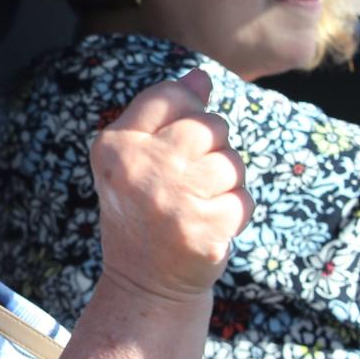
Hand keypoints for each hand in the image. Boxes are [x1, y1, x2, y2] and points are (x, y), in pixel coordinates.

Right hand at [90, 68, 252, 301]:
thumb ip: (163, 114)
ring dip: (224, 184)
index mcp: (116, 147)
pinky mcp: (204, 230)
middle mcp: (141, 169)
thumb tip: (200, 76)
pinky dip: (233, 214)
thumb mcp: (136, 158)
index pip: (170, 95)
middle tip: (186, 183)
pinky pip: (243, 199)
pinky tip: (208, 226)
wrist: (144, 282)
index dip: (186, 113)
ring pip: (231, 162)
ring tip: (197, 205)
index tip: (176, 145)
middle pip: (209, 125)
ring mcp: (173, 200)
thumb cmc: (143, 209)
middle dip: (211, 149)